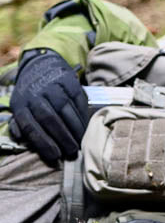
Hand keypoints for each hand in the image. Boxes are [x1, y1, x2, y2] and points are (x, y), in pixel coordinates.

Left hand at [9, 49, 88, 163]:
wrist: (41, 65)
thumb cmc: (31, 94)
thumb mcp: (19, 107)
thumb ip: (19, 124)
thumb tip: (21, 140)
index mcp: (21, 105)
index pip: (31, 127)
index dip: (43, 143)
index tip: (55, 157)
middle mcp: (36, 95)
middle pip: (50, 119)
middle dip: (62, 138)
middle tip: (72, 152)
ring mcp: (53, 87)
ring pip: (66, 110)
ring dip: (75, 129)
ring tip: (80, 142)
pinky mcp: (69, 81)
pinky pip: (78, 101)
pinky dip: (82, 116)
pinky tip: (85, 127)